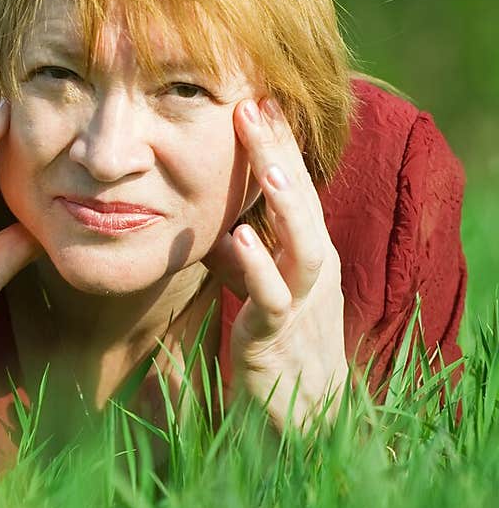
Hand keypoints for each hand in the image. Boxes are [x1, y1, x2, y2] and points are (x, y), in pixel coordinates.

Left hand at [203, 96, 347, 430]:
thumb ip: (234, 243)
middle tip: (257, 105)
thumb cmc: (275, 339)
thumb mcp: (254, 278)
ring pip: (303, 245)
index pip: (293, 183)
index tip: (258, 94)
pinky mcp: (278, 338)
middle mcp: (311, 268)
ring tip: (265, 166)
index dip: (278, 141)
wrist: (301, 413)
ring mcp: (300, 302)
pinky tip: (239, 240)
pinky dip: (258, 268)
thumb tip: (196, 207)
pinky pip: (273, 299)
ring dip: (284, 204)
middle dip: (280, 153)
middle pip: (300, 200)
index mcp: (304, 249)